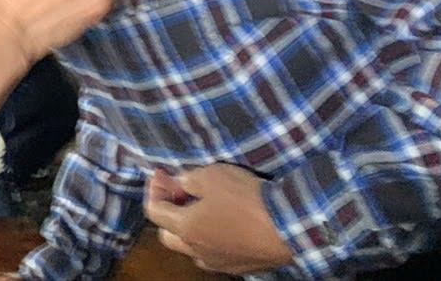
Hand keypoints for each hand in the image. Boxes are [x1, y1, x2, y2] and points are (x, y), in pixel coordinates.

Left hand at [143, 164, 294, 274]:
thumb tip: (177, 182)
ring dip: (189, 229)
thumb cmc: (245, 198)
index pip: (154, 211)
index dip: (154, 189)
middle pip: (167, 235)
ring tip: (202, 209)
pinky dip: (211, 240)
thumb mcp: (211, 176)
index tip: (162, 174)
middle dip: (167, 212)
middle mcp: (197, 250)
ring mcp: (219, 262)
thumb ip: (187, 179)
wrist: (287, 225)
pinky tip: (224, 224)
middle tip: (180, 192)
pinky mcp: (240, 267)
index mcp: (185, 228)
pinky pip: (215, 255)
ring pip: (191, 249)